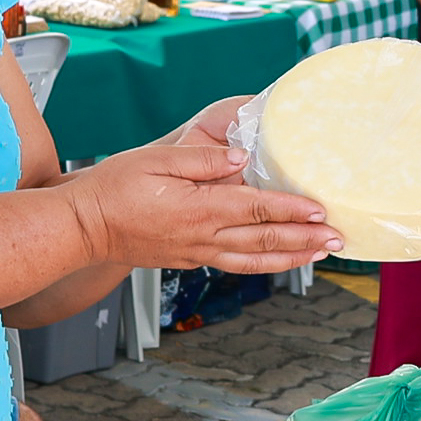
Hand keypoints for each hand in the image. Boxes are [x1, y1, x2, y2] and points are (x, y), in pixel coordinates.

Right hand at [63, 126, 337, 273]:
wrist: (81, 228)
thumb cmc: (112, 189)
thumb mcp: (155, 160)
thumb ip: (200, 159)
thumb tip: (239, 156)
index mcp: (199, 209)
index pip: (257, 210)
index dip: (293, 211)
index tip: (322, 211)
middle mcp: (203, 237)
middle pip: (265, 241)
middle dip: (306, 240)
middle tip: (339, 239)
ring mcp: (197, 252)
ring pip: (254, 261)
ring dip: (291, 258)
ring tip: (320, 254)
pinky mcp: (189, 259)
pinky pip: (235, 264)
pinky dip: (263, 264)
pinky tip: (277, 260)